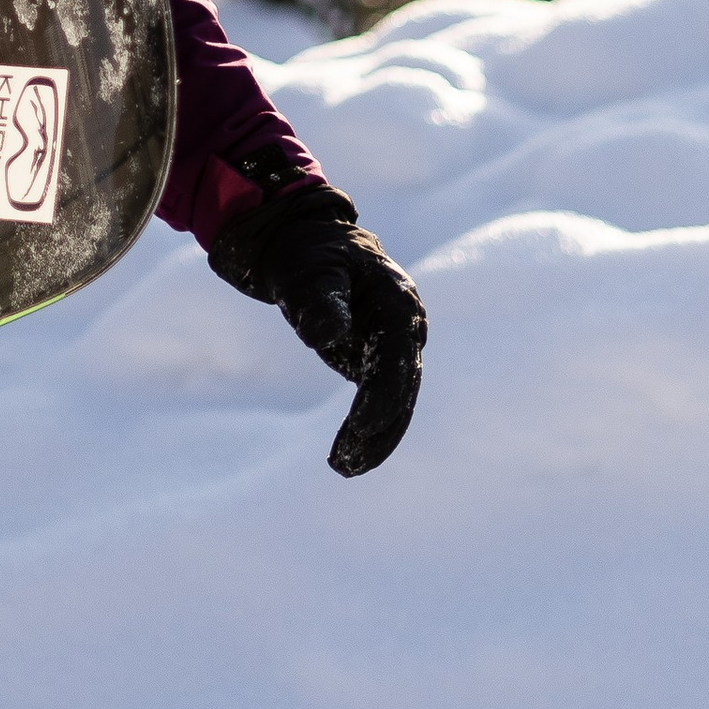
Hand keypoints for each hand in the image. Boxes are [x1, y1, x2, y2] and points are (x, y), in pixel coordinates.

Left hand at [207, 177, 426, 477]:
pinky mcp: (375, 359)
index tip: (360, 429)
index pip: (397, 360)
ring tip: (343, 467)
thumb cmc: (309, 252)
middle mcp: (405, 328)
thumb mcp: (311, 271)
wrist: (304, 241)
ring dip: (375, 439)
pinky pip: (380, 401)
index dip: (381, 398)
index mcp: (398, 303)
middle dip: (378, 430)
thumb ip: (321, 302)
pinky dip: (368, 429)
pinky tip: (348, 455)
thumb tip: (328, 335)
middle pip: (402, 389)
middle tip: (345, 461)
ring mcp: (393, 346)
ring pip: (396, 403)